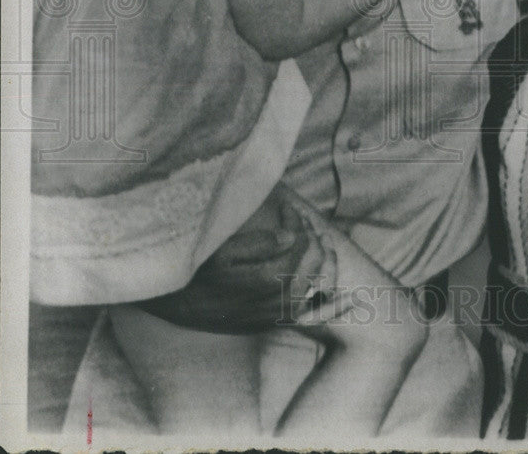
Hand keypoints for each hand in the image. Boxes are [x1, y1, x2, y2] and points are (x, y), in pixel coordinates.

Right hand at [136, 184, 335, 334]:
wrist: (172, 304)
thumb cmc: (193, 271)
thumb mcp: (220, 250)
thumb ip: (260, 243)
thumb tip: (293, 236)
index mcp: (269, 279)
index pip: (302, 243)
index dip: (298, 219)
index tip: (287, 206)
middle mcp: (280, 300)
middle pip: (316, 261)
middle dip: (314, 235)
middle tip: (303, 218)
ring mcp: (279, 314)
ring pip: (320, 284)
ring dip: (326, 260)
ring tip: (323, 240)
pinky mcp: (274, 322)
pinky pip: (313, 316)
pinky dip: (335, 306)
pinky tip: (355, 299)